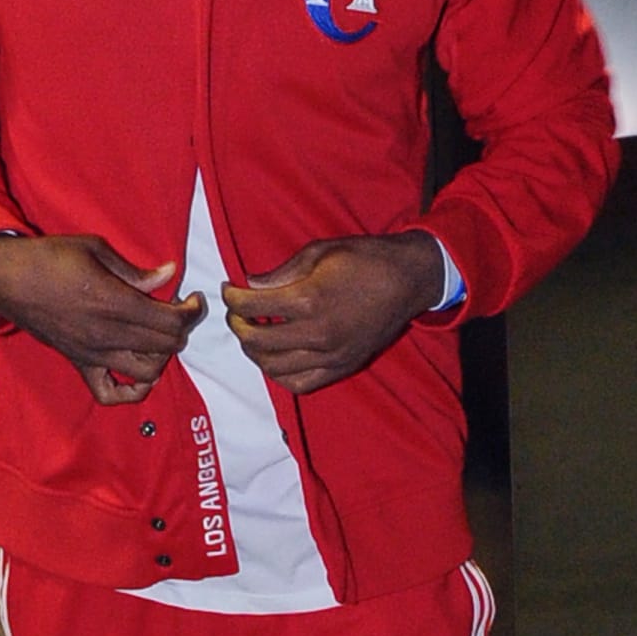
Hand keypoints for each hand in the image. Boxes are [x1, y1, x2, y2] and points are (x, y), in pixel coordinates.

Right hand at [0, 234, 202, 406]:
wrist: (8, 279)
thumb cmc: (50, 257)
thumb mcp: (95, 250)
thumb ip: (135, 270)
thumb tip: (168, 274)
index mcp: (114, 302)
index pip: (170, 321)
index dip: (190, 311)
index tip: (191, 299)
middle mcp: (107, 334)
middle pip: (165, 346)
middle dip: (181, 329)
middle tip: (177, 311)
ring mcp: (93, 353)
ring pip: (147, 371)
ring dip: (162, 355)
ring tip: (159, 335)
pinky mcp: (80, 363)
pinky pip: (109, 393)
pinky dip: (131, 391)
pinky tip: (139, 375)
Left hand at [222, 234, 443, 394]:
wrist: (409, 279)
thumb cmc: (365, 259)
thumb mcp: (319, 252)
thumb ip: (281, 272)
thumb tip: (250, 284)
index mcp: (308, 299)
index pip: (250, 306)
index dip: (231, 297)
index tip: (228, 290)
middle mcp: (317, 333)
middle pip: (256, 340)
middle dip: (237, 325)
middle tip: (236, 313)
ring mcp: (330, 355)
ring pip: (273, 367)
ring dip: (254, 351)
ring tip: (253, 334)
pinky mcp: (342, 366)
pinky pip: (300, 383)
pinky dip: (279, 374)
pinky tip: (275, 357)